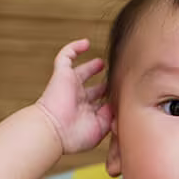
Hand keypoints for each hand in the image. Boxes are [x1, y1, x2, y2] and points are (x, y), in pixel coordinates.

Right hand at [36, 39, 112, 153]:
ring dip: (92, 66)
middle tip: (113, 79)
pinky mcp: (62, 74)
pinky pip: (65, 56)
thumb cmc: (76, 135)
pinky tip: (86, 43)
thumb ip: (112, 116)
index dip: (111, 99)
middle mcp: (79, 100)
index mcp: (88, 114)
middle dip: (103, 84)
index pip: (101, 103)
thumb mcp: (101, 128)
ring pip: (81, 72)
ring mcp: (70, 86)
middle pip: (93, 88)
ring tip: (102, 63)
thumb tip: (118, 103)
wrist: (54, 130)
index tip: (124, 95)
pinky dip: (74, 48)